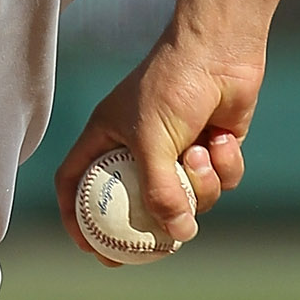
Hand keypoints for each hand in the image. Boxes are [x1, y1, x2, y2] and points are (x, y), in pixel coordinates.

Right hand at [55, 33, 263, 264]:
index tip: (90, 248)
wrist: (222, 50)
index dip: (76, 217)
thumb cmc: (173, 86)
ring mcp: (178, 148)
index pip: (76, 181)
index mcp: (107, 136)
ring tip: (200, 152)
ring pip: (187, 195)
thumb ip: (159, 193)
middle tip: (159, 249)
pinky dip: (224, 166)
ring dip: (199, 183)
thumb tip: (177, 237)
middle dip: (151, 225)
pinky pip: (219, 180)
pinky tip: (223, 138)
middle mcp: (139, 144)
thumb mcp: (153, 143)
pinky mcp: (212, 148)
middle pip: (136, 200)